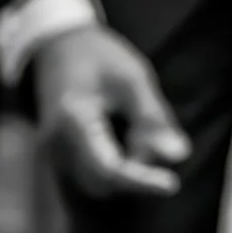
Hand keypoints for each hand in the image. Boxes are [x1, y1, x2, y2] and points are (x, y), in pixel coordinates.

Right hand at [35, 24, 188, 198]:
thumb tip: (178, 156)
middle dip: (137, 174)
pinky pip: (89, 174)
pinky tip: (130, 139)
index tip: (173, 184)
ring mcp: (53, 154)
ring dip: (127, 170)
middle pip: (102, 183)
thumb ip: (153, 119)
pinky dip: (115, 166)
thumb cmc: (98, 57)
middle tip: (161, 141)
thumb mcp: (133, 79)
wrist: (56, 48)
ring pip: (96, 183)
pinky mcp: (59, 156)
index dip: (141, 182)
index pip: (108, 170)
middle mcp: (55, 146)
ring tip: (142, 132)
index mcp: (72, 122)